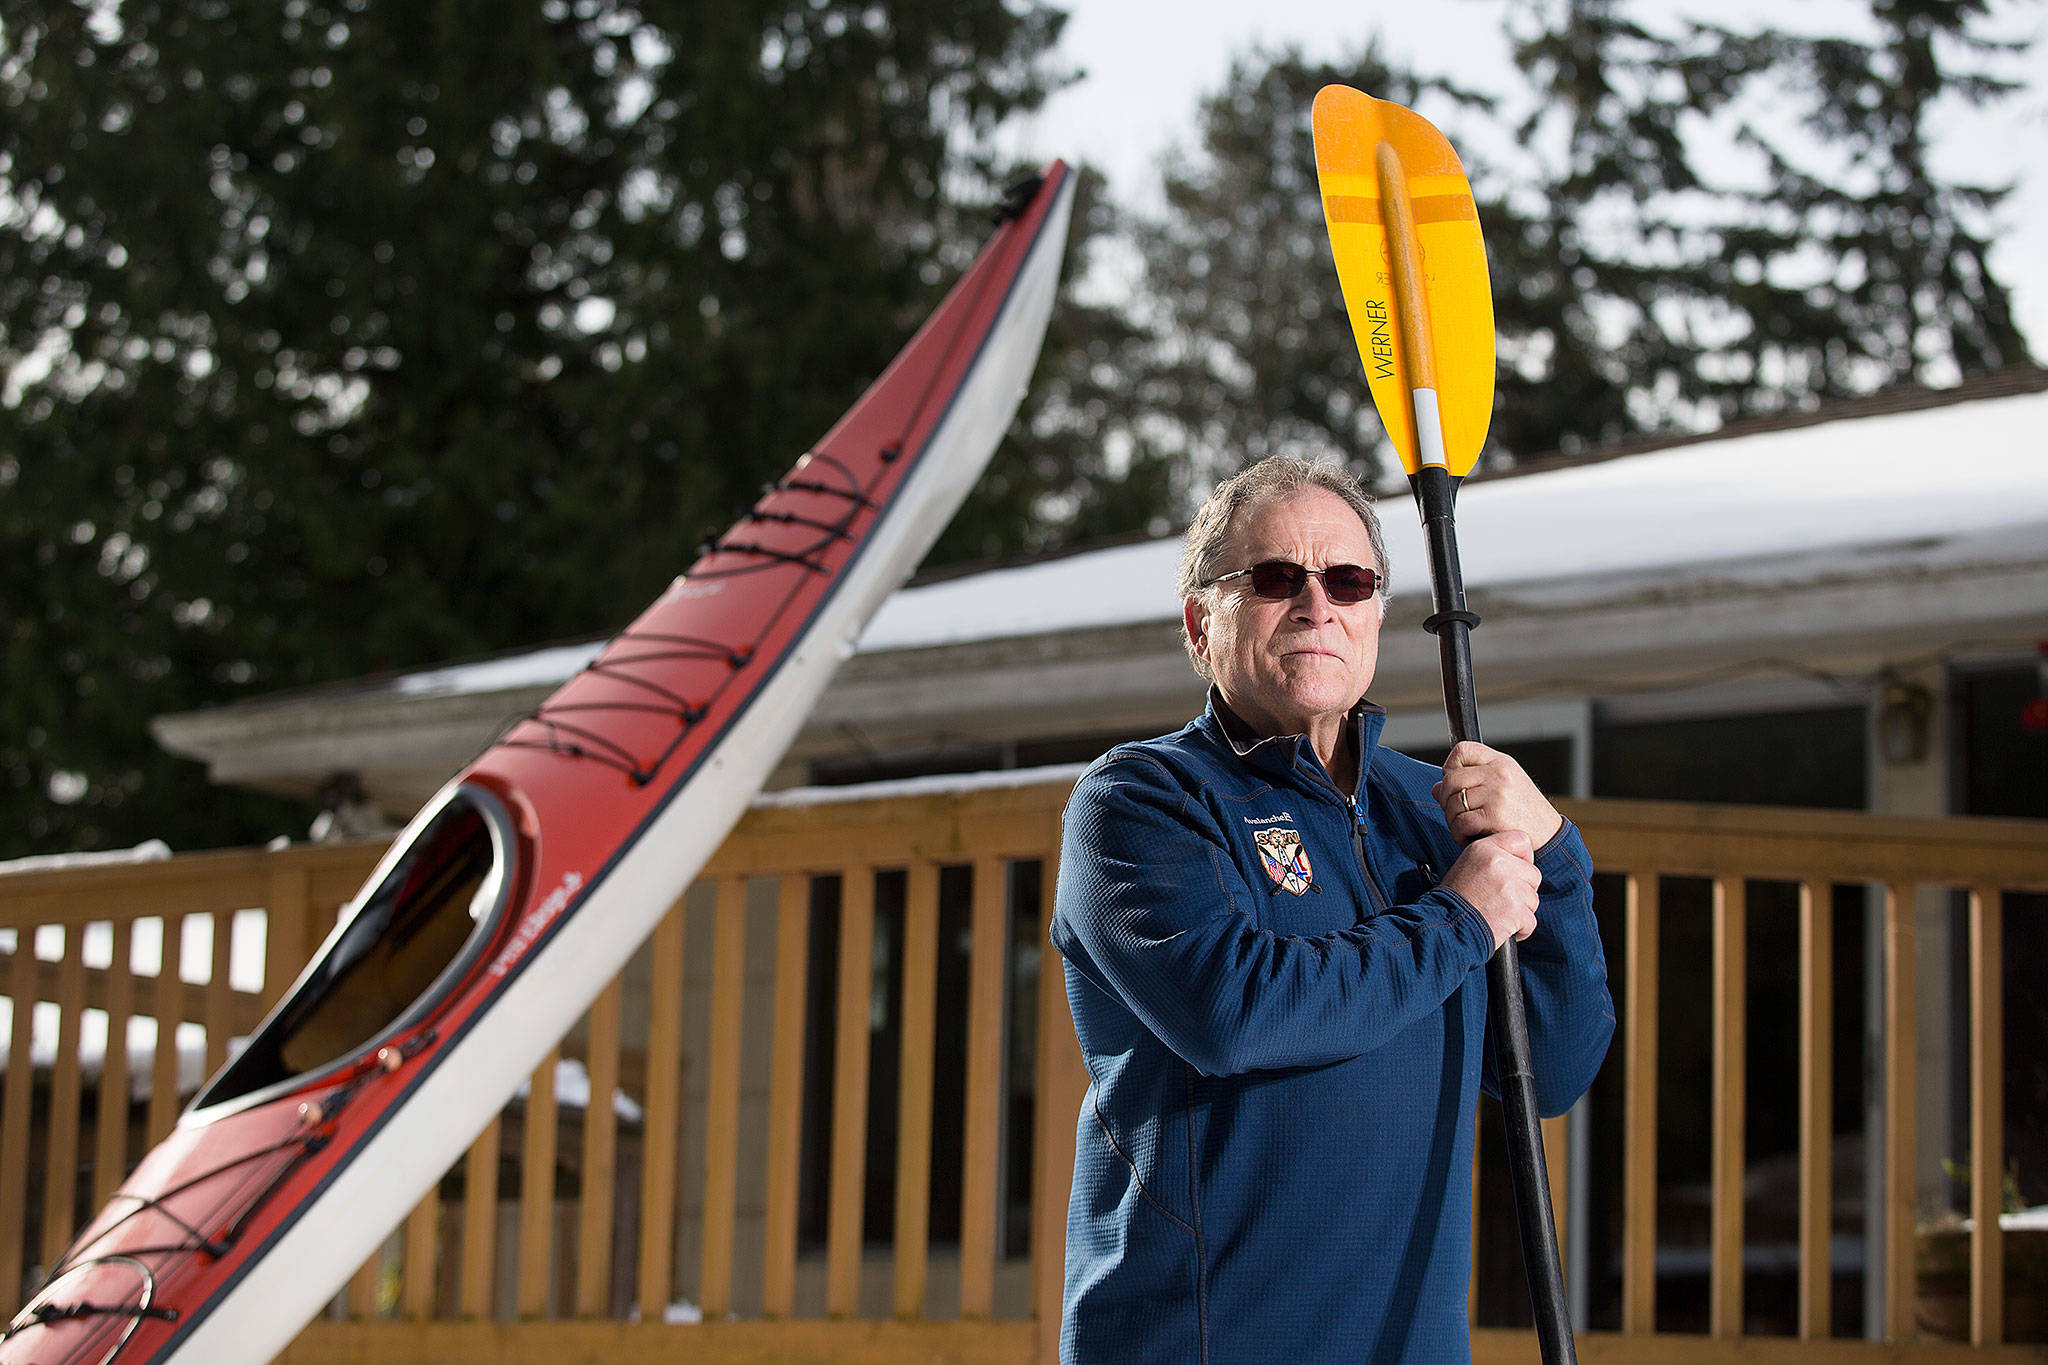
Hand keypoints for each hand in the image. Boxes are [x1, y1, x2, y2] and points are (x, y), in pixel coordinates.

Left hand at [1432, 741, 1563, 848]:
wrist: (1551, 838)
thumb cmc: (1526, 814)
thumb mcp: (1503, 789)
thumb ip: (1471, 784)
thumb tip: (1436, 788)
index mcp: (1501, 762)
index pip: (1463, 750)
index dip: (1450, 765)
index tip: (1453, 783)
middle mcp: (1499, 773)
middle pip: (1451, 779)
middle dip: (1446, 799)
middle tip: (1454, 813)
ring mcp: (1497, 793)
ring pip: (1453, 802)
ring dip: (1452, 820)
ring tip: (1463, 828)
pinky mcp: (1494, 815)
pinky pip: (1460, 822)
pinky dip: (1458, 834)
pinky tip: (1467, 837)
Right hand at [1440, 830, 1539, 949]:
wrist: (1444, 927)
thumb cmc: (1454, 901)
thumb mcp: (1466, 866)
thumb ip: (1492, 859)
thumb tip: (1520, 864)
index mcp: (1484, 848)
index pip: (1522, 841)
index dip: (1524, 858)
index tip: (1517, 872)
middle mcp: (1498, 862)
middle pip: (1533, 874)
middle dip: (1523, 890)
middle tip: (1502, 900)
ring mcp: (1508, 886)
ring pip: (1533, 899)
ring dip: (1520, 911)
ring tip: (1498, 915)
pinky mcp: (1515, 910)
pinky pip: (1530, 921)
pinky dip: (1520, 929)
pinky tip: (1502, 928)